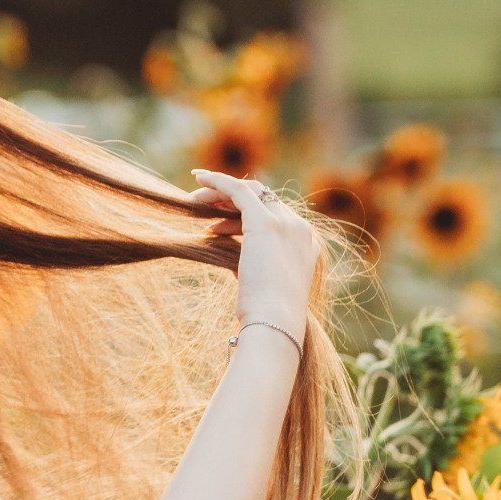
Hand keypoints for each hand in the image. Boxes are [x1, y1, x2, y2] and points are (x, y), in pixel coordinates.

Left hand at [188, 169, 318, 337]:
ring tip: (193, 202)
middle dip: (230, 201)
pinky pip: (238, 189)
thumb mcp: (262, 283)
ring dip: (220, 194)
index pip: (274, 215)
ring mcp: (284, 223)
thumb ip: (251, 262)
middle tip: (201, 207)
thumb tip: (228, 251)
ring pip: (250, 192)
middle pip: (263, 200)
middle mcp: (299, 228)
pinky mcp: (264, 222)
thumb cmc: (265, 314)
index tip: (219, 224)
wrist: (274, 323)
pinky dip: (218, 180)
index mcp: (307, 244)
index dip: (244, 216)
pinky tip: (199, 176)